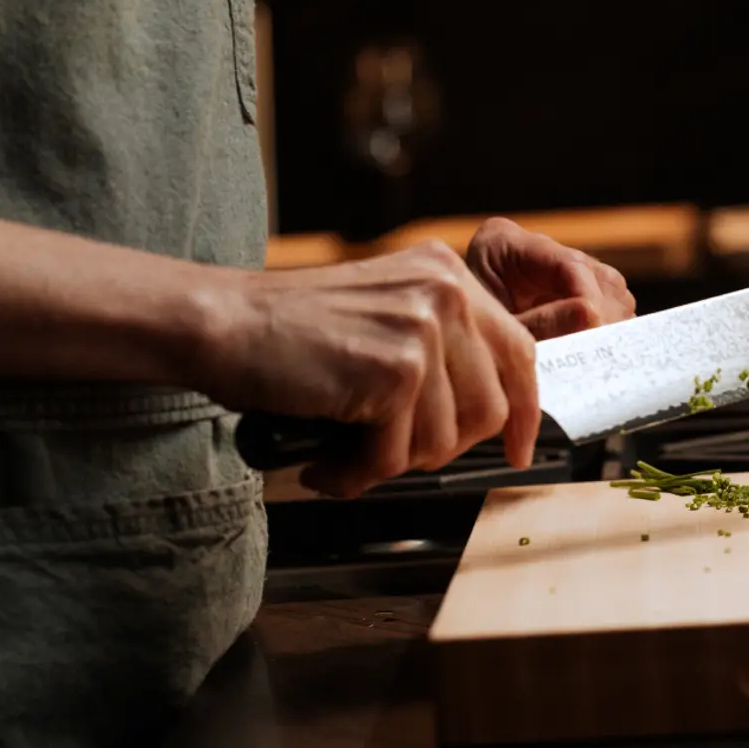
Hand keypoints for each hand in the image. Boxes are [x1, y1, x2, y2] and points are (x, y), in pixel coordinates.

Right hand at [202, 243, 538, 497]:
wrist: (223, 323)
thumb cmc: (288, 332)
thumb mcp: (384, 318)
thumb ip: (439, 349)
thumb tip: (490, 415)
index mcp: (447, 274)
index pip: (519, 352)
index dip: (525, 412)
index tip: (519, 449)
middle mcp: (445, 292)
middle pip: (489, 408)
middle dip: (440, 447)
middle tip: (387, 450)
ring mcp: (423, 329)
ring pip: (445, 440)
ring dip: (391, 462)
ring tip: (345, 452)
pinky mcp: (396, 371)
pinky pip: (397, 456)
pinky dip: (357, 473)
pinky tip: (326, 461)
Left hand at [465, 218, 635, 340]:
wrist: (456, 355)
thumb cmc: (468, 344)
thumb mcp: (498, 334)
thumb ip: (540, 326)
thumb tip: (591, 317)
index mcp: (502, 243)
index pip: (565, 264)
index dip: (587, 299)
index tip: (596, 329)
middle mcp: (536, 247)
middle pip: (593, 275)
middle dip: (602, 315)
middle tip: (603, 352)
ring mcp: (560, 268)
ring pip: (610, 289)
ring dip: (612, 324)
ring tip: (602, 355)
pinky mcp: (577, 291)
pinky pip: (612, 304)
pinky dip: (611, 329)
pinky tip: (601, 351)